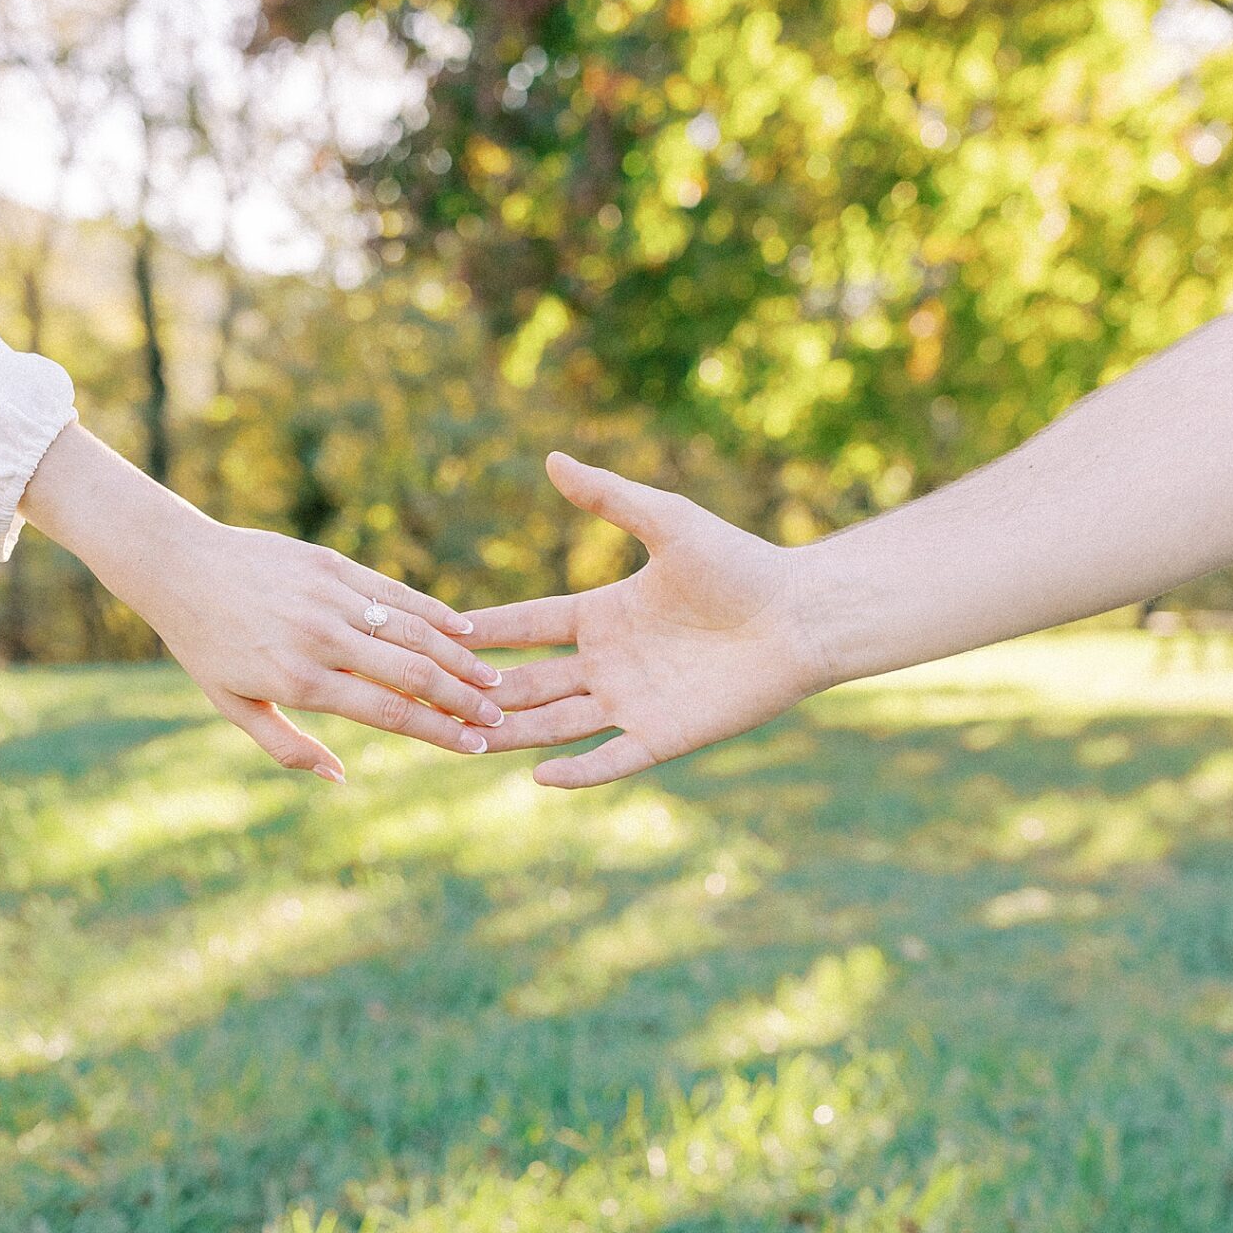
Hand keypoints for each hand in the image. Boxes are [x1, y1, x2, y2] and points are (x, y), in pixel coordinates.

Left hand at [22, 424, 503, 778]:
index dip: (439, 732)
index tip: (475, 747)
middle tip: (500, 718)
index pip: (389, 712)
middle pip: (414, 673)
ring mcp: (330, 597)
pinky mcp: (332, 564)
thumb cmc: (204, 645)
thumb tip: (339, 777)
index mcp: (301, 681)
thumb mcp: (235, 706)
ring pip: (413, 629)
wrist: (178, 566)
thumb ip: (288, 747)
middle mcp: (322, 638)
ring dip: (460, 658)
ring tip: (492, 681)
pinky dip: (434, 612)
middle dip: (463, 699)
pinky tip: (465, 630)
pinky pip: (395, 591)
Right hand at [467, 454, 826, 786]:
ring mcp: (632, 703)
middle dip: (484, 690)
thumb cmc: (741, 564)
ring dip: (515, 732)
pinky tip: (540, 774)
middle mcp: (609, 664)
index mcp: (604, 614)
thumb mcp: (669, 523)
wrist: (801, 615)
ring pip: (557, 724)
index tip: (436, 631)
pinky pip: (612, 759)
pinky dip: (578, 771)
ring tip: (467, 740)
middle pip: (531, 681)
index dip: (486, 629)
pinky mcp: (663, 736)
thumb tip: (553, 458)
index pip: (529, 625)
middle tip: (431, 695)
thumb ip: (610, 498)